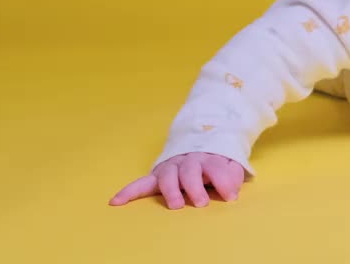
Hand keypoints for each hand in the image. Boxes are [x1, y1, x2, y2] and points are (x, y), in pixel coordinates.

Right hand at [109, 152, 244, 207]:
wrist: (199, 144)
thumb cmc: (215, 163)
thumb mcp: (230, 165)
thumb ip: (232, 175)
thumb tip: (231, 189)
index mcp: (208, 157)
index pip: (216, 167)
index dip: (224, 180)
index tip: (231, 196)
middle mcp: (188, 160)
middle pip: (190, 170)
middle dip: (195, 186)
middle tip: (201, 202)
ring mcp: (171, 167)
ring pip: (168, 176)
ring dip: (171, 190)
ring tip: (176, 205)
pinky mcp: (157, 175)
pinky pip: (141, 182)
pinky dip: (129, 191)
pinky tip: (116, 201)